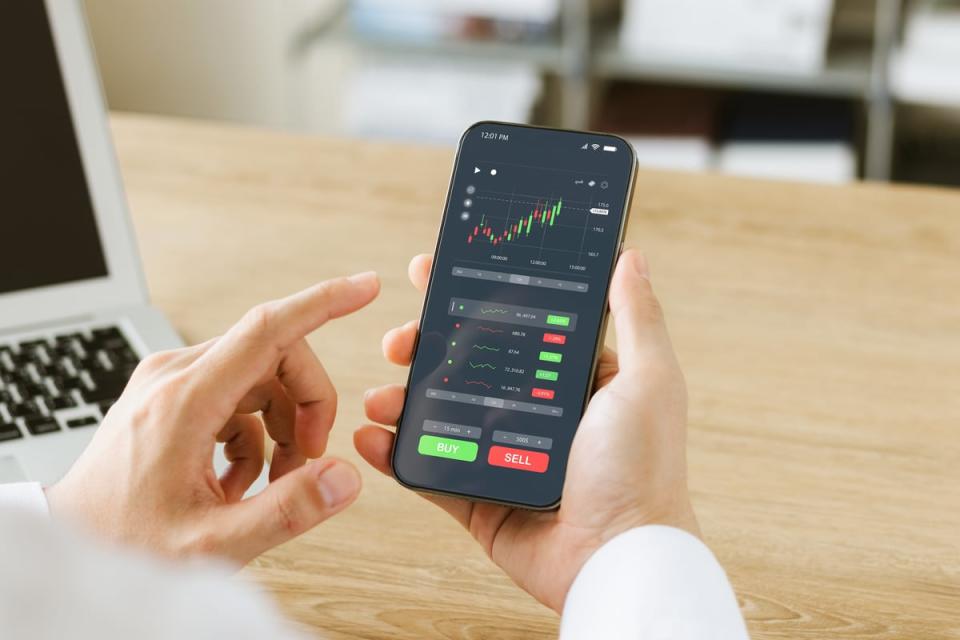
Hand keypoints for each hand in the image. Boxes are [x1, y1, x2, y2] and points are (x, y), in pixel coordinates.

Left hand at [46, 272, 379, 563]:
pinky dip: (256, 432)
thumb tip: (345, 477)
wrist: (74, 544)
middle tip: (310, 459)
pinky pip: (236, 395)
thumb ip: (287, 510)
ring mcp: (170, 382)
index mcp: (185, 398)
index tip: (365, 287)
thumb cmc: (125, 542)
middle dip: (309, 402)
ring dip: (283, 423)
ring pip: (259, 375)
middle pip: (274, 355)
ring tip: (274, 481)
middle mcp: (175, 375)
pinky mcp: (170, 396)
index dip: (323, 303)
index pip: (268, 328)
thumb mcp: (212, 542)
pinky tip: (242, 478)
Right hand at [355, 250, 698, 611]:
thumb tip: (629, 256)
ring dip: (399, 398)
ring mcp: (502, 454)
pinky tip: (369, 437)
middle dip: (422, 346)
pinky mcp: (479, 499)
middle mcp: (533, 411)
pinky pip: (427, 471)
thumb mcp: (647, 380)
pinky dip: (392, 455)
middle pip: (463, 365)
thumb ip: (635, 317)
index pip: (511, 323)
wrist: (619, 558)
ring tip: (380, 395)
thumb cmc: (644, 469)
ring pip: (437, 414)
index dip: (469, 297)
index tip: (431, 272)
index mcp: (569, 378)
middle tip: (397, 340)